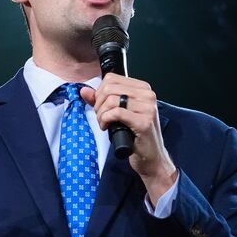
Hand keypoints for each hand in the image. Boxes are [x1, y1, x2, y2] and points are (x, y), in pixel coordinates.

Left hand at [80, 74, 177, 203]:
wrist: (151, 157)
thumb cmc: (135, 135)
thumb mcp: (118, 114)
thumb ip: (101, 100)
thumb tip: (84, 91)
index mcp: (143, 89)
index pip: (111, 78)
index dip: (99, 92)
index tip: (100, 106)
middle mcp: (148, 95)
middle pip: (109, 88)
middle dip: (98, 104)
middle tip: (100, 117)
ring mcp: (148, 108)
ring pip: (111, 100)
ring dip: (101, 114)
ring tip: (103, 123)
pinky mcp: (144, 122)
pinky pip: (116, 113)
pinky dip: (105, 120)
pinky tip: (106, 127)